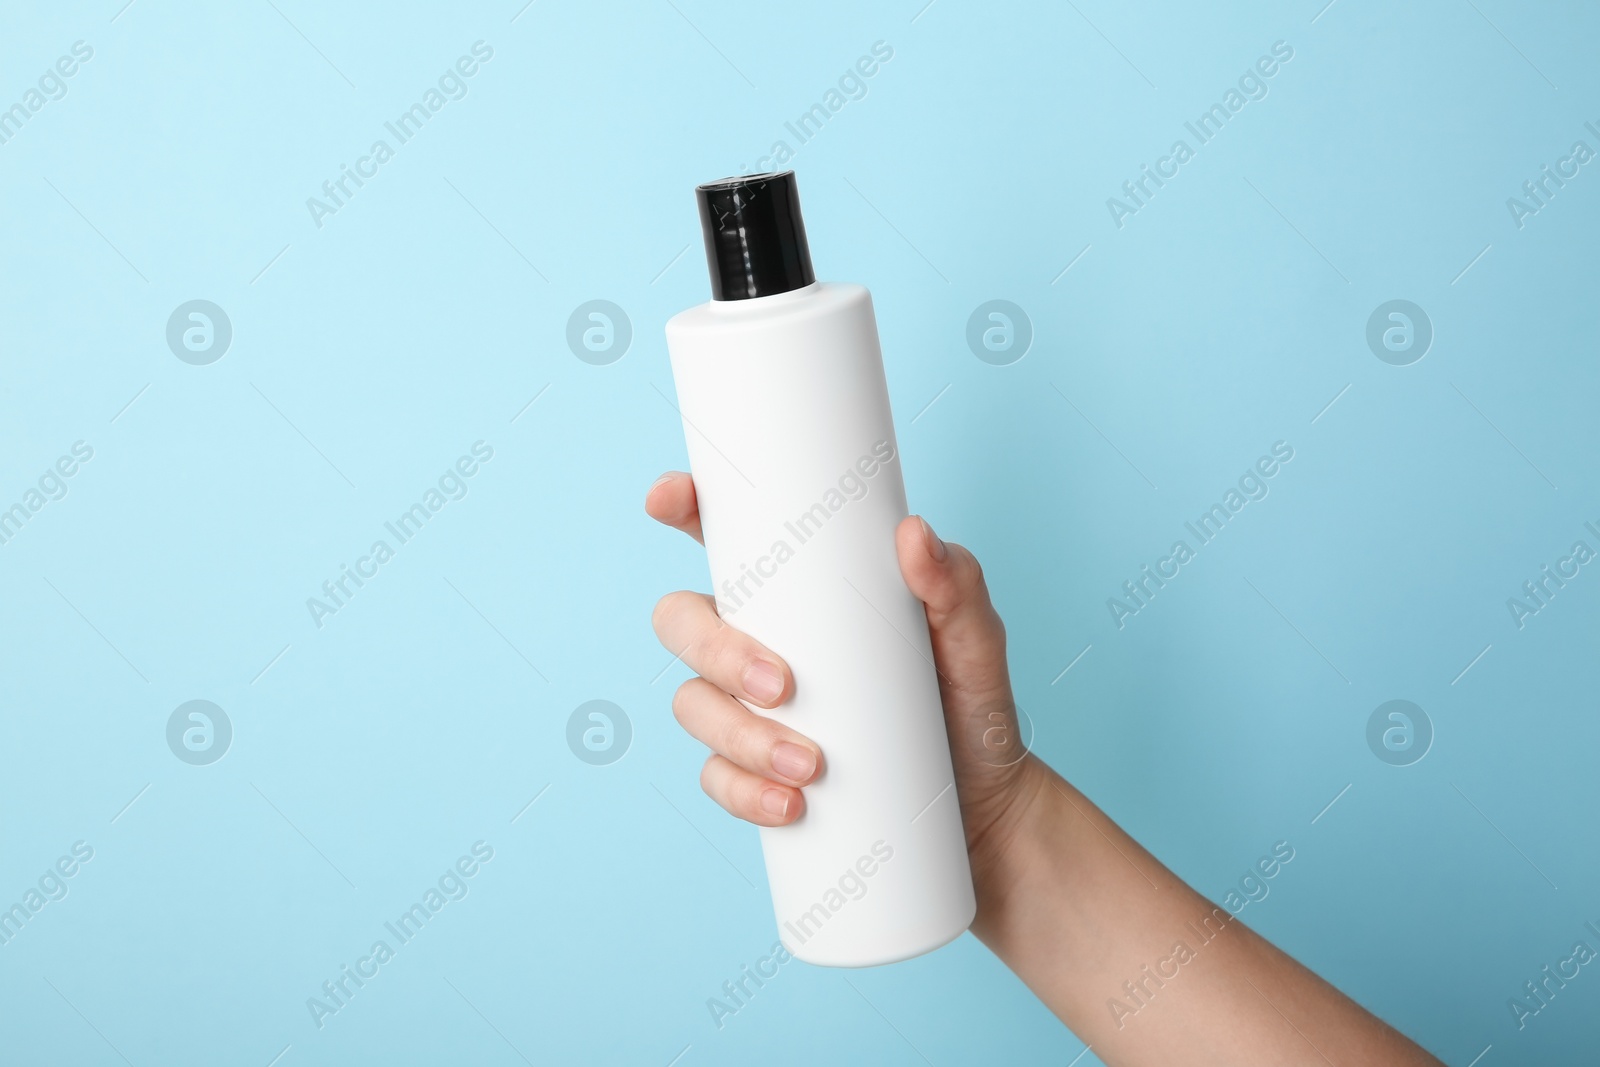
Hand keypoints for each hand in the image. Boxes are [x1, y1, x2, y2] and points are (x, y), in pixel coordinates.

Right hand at [646, 470, 1043, 893]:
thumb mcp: (974, 639)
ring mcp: (749, 708)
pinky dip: (742, 791)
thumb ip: (956, 584)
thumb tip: (914, 534)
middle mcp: (756, 640)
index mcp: (796, 591)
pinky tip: (786, 805)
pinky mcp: (756, 772)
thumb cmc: (968, 702)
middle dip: (713, 651)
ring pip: (694, 706)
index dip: (682, 508)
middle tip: (779, 685)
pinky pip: (717, 777)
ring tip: (808, 765)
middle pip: (683, 623)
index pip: (722, 538)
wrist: (983, 803)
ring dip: (737, 734)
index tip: (671, 499)